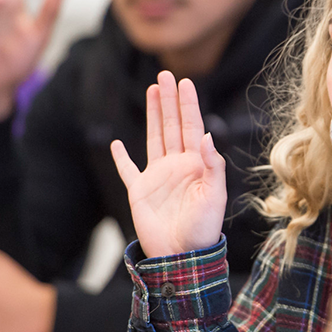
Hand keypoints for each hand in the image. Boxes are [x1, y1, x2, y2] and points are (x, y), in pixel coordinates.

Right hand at [112, 70, 226, 258]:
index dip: (188, 104)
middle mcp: (177, 166)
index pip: (192, 127)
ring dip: (153, 115)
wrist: (181, 256)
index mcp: (197, 165)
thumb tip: (208, 136)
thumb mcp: (215, 196)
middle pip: (172, 125)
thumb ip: (213, 166)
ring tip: (152, 91)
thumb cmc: (203, 229)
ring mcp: (157, 176)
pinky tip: (116, 142)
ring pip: (154, 137)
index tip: (185, 82)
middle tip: (165, 75)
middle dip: (169, 100)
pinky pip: (128, 169)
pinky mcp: (139, 191)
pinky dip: (120, 157)